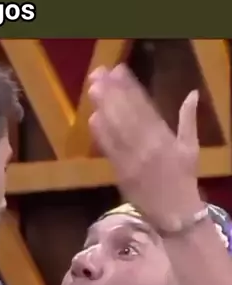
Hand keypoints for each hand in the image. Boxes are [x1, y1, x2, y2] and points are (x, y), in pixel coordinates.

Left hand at [87, 64, 202, 227]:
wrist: (176, 213)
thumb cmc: (184, 179)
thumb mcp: (191, 147)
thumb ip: (188, 119)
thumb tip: (192, 93)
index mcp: (165, 137)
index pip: (145, 106)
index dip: (130, 87)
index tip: (120, 70)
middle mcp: (148, 145)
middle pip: (126, 114)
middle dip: (111, 93)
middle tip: (98, 74)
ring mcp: (133, 159)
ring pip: (116, 129)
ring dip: (103, 108)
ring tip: (93, 88)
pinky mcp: (122, 172)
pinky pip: (110, 150)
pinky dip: (101, 134)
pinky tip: (93, 118)